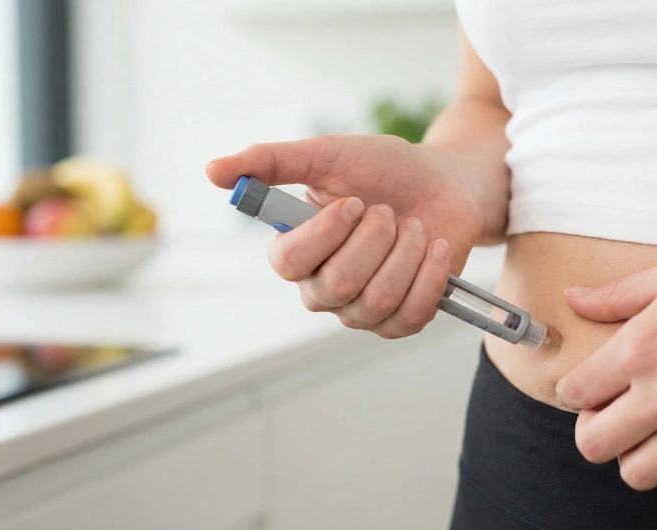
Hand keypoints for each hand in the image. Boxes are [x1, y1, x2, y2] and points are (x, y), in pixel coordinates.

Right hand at [206, 135, 484, 337]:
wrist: (445, 183)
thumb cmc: (384, 168)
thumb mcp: (328, 155)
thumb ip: (271, 162)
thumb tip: (211, 171)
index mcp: (297, 251)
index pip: (290, 262)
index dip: (325, 234)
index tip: (354, 202)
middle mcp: (322, 288)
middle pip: (338, 286)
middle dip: (375, 239)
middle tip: (388, 210)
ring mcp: (361, 310)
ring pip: (378, 301)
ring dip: (407, 252)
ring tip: (415, 225)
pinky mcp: (401, 320)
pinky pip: (411, 315)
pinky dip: (430, 275)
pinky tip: (436, 247)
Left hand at [555, 221, 656, 493]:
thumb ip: (614, 296)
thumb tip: (573, 299)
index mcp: (641, 348)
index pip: (574, 393)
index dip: (574, 388)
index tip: (586, 383)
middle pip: (594, 445)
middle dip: (591, 428)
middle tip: (607, 409)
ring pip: (638, 474)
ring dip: (634, 452)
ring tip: (646, 426)